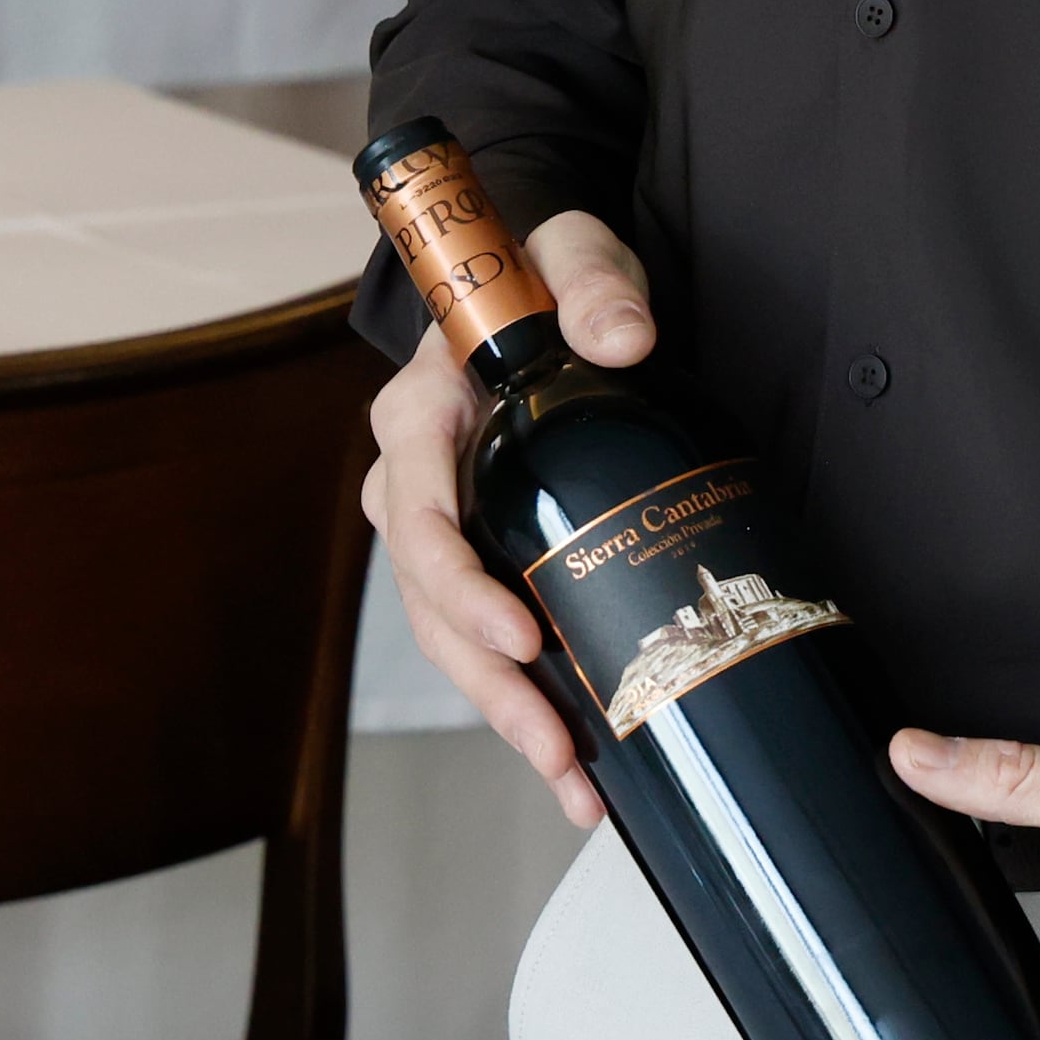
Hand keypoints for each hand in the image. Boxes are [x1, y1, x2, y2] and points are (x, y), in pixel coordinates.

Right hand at [363, 209, 652, 830]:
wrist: (544, 285)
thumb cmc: (546, 272)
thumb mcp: (574, 256)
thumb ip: (593, 283)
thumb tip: (622, 337)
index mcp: (419, 413)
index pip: (417, 511)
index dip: (458, 583)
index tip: (521, 635)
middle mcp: (417, 480)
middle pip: (429, 600)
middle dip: (489, 684)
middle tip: (556, 745)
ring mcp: (446, 525)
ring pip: (452, 636)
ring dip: (506, 712)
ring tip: (575, 784)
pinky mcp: (485, 554)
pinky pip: (489, 635)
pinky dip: (527, 697)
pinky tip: (580, 759)